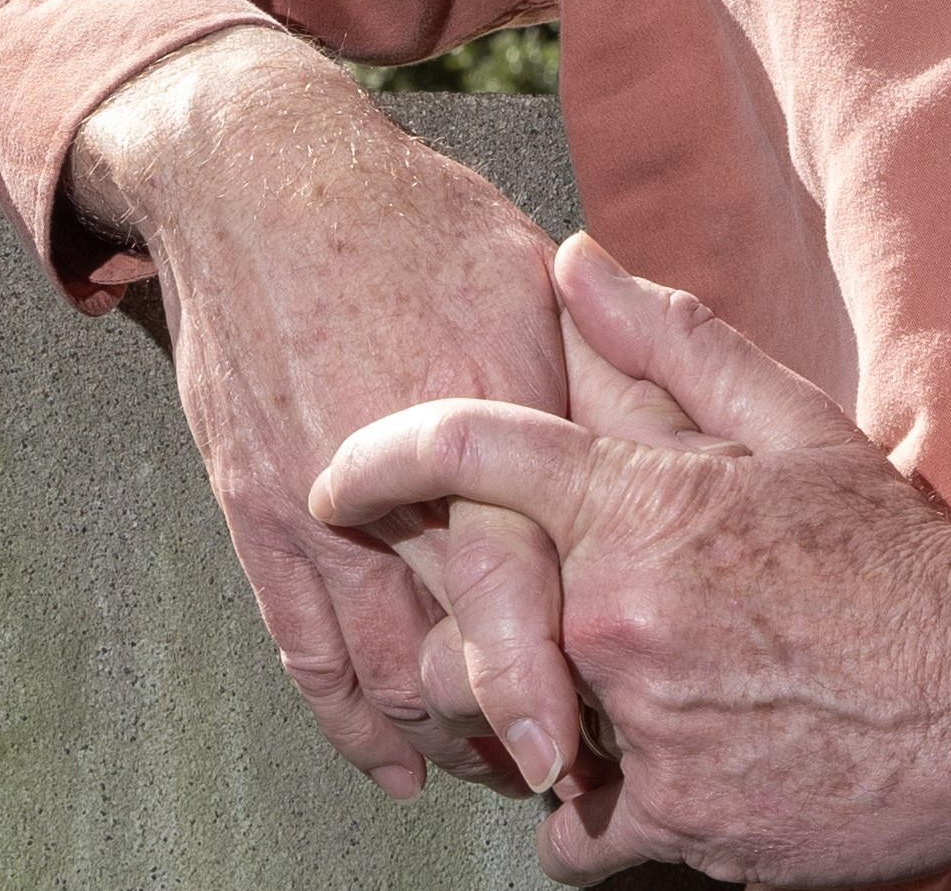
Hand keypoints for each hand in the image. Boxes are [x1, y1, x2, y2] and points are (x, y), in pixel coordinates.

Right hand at [68, 29, 586, 799]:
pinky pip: (302, 648)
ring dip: (437, 739)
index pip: (507, 589)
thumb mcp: (531, 281)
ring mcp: (309, 499)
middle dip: (504, 734)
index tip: (574, 760)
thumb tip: (695, 452)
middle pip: (443, 653)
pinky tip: (396, 764)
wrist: (255, 179)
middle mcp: (390, 473)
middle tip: (572, 773)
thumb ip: (609, 374)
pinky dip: (348, 722)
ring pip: (375, 670)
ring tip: (499, 766)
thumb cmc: (415, 221)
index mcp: (475, 412)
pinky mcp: (256, 510)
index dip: (539, 687)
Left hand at [314, 234, 950, 886]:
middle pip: (453, 634)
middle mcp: (617, 621)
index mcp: (638, 508)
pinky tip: (646, 777)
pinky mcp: (675, 827)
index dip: (372, 459)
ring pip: (512, 741)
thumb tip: (574, 262)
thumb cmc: (895, 558)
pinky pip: (574, 836)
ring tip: (599, 709)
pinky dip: (595, 817)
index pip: (461, 454)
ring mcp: (641, 733)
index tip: (333, 481)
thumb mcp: (795, 430)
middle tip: (510, 636)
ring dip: (535, 730)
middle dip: (465, 638)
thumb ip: (670, 346)